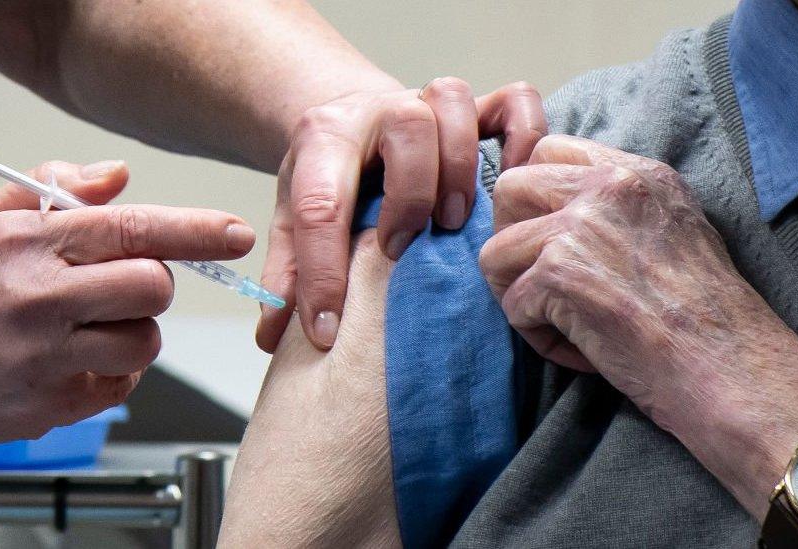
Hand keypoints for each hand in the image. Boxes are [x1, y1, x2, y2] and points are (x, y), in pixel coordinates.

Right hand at [0, 161, 254, 452]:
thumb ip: (51, 191)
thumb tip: (117, 175)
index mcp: (29, 244)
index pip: (132, 228)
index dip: (195, 231)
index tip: (234, 232)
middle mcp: (42, 298)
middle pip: (154, 287)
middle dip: (151, 285)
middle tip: (120, 287)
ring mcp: (47, 356)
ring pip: (145, 341)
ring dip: (133, 333)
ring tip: (89, 329)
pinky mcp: (50, 405)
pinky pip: (122, 386)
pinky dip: (113, 373)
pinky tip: (75, 362)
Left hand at [257, 79, 547, 351]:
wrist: (355, 118)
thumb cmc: (330, 175)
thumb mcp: (295, 217)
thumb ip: (287, 271)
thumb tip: (272, 337)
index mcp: (325, 138)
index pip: (321, 204)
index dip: (322, 274)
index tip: (327, 331)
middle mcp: (380, 111)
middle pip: (405, 126)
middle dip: (409, 195)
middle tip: (402, 250)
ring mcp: (431, 103)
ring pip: (455, 104)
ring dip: (461, 167)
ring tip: (456, 224)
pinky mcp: (477, 108)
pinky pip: (515, 102)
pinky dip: (525, 136)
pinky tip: (516, 181)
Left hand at [480, 134, 759, 405]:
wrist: (729, 368)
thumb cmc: (708, 320)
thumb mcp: (673, 233)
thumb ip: (618, 211)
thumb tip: (558, 216)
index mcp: (637, 174)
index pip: (549, 150)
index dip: (533, 198)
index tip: (548, 240)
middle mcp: (607, 187)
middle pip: (509, 189)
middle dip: (510, 239)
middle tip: (540, 282)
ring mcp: (580, 226)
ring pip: (494, 251)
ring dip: (518, 294)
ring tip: (563, 324)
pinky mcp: (559, 272)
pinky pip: (511, 303)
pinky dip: (538, 337)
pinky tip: (583, 352)